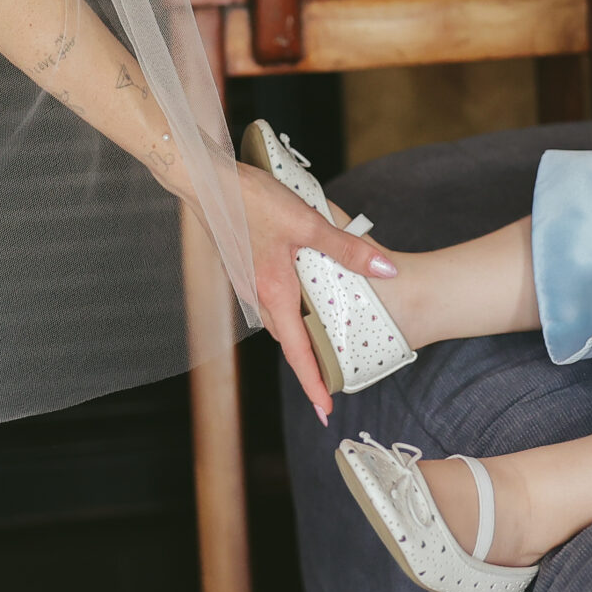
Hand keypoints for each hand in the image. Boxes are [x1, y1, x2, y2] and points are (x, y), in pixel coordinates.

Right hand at [238, 161, 396, 424]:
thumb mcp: (307, 222)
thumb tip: (386, 270)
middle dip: (309, 362)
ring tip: (321, 339)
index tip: (326, 411)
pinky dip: (287, 306)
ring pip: (277, 318)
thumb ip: (347, 248)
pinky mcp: (243, 265)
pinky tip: (300, 290)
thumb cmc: (252, 200)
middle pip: (288, 339)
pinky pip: (269, 298)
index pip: (298, 351)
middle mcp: (258, 294)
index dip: (313, 382)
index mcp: (275, 292)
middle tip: (332, 378)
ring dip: (297, 332)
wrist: (204, 181)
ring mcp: (247, 281)